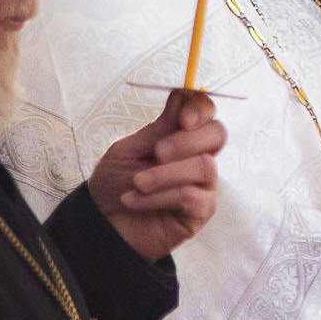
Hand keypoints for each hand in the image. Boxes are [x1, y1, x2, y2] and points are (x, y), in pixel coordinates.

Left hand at [88, 89, 227, 260]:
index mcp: (182, 138)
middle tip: (158, 152)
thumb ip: (157, 129)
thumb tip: (181, 95)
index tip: (183, 118)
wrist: (102, 224)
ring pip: (204, 166)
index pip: (207, 114)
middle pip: (217, 135)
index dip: (201, 109)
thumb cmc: (115, 184)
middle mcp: (198, 158)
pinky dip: (158, 196)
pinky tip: (133, 200)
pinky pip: (190, 196)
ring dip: (165, 174)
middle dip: (187, 140)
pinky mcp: (200, 212)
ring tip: (137, 183)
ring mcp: (203, 186)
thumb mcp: (129, 150)